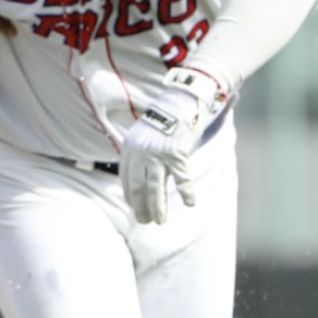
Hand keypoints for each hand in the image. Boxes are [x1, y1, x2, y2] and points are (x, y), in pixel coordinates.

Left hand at [119, 65, 226, 225]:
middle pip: (138, 186)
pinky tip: (191, 203)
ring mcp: (157, 153)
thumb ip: (145, 150)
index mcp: (130, 147)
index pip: (126, 177)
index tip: (132, 206)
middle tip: (144, 221)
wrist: (184, 97)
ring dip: (157, 207)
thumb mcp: (149, 133)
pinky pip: (181, 178)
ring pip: (155, 187)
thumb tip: (145, 168)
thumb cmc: (168, 115)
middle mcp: (140, 152)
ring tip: (158, 221)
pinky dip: (187, 191)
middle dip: (141, 206)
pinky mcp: (176, 153)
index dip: (130, 194)